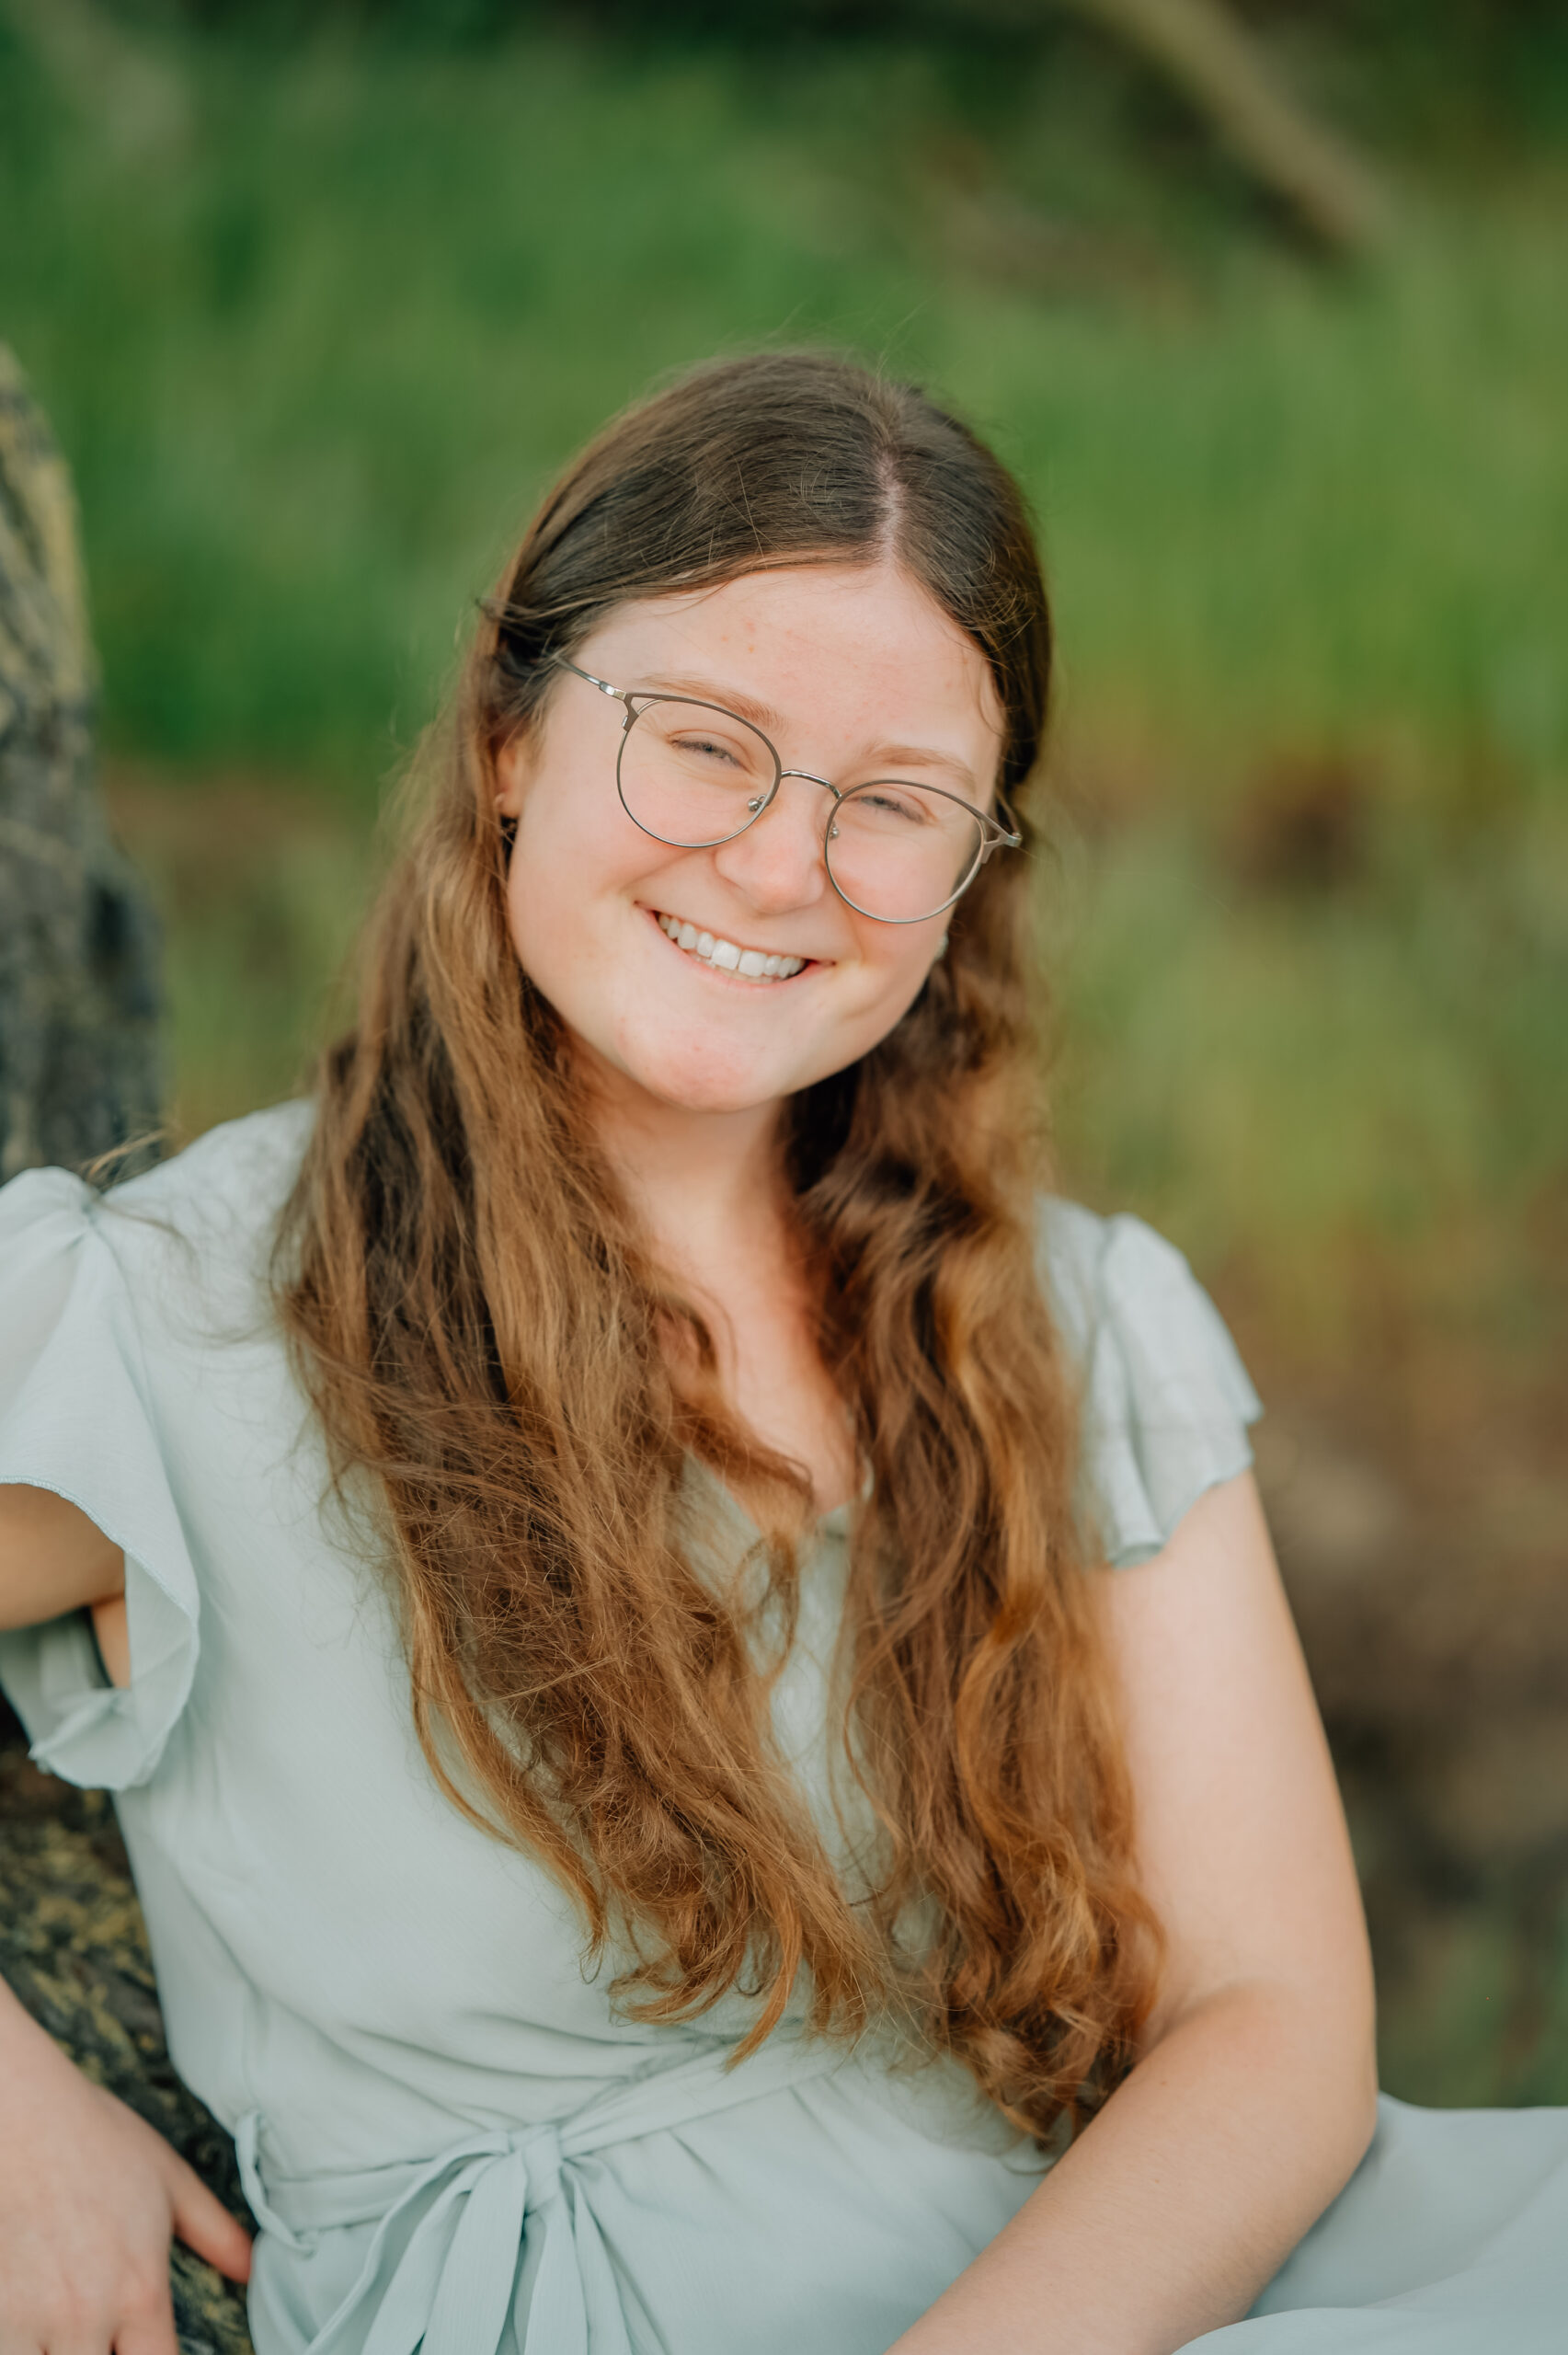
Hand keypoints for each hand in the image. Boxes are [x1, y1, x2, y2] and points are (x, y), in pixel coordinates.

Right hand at [0, 1994, 250, 2354]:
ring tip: (69, 2333)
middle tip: (106, 2333)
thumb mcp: (169, 2179)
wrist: (23, 2115)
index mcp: (139, 2290)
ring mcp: (31, 2321)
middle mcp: (88, 2316)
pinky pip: (10, 2352)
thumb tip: (251, 2270)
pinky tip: (30, 2328)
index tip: (147, 2347)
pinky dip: (21, 2345)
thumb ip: (215, 2233)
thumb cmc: (94, 2139)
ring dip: (61, 2354)